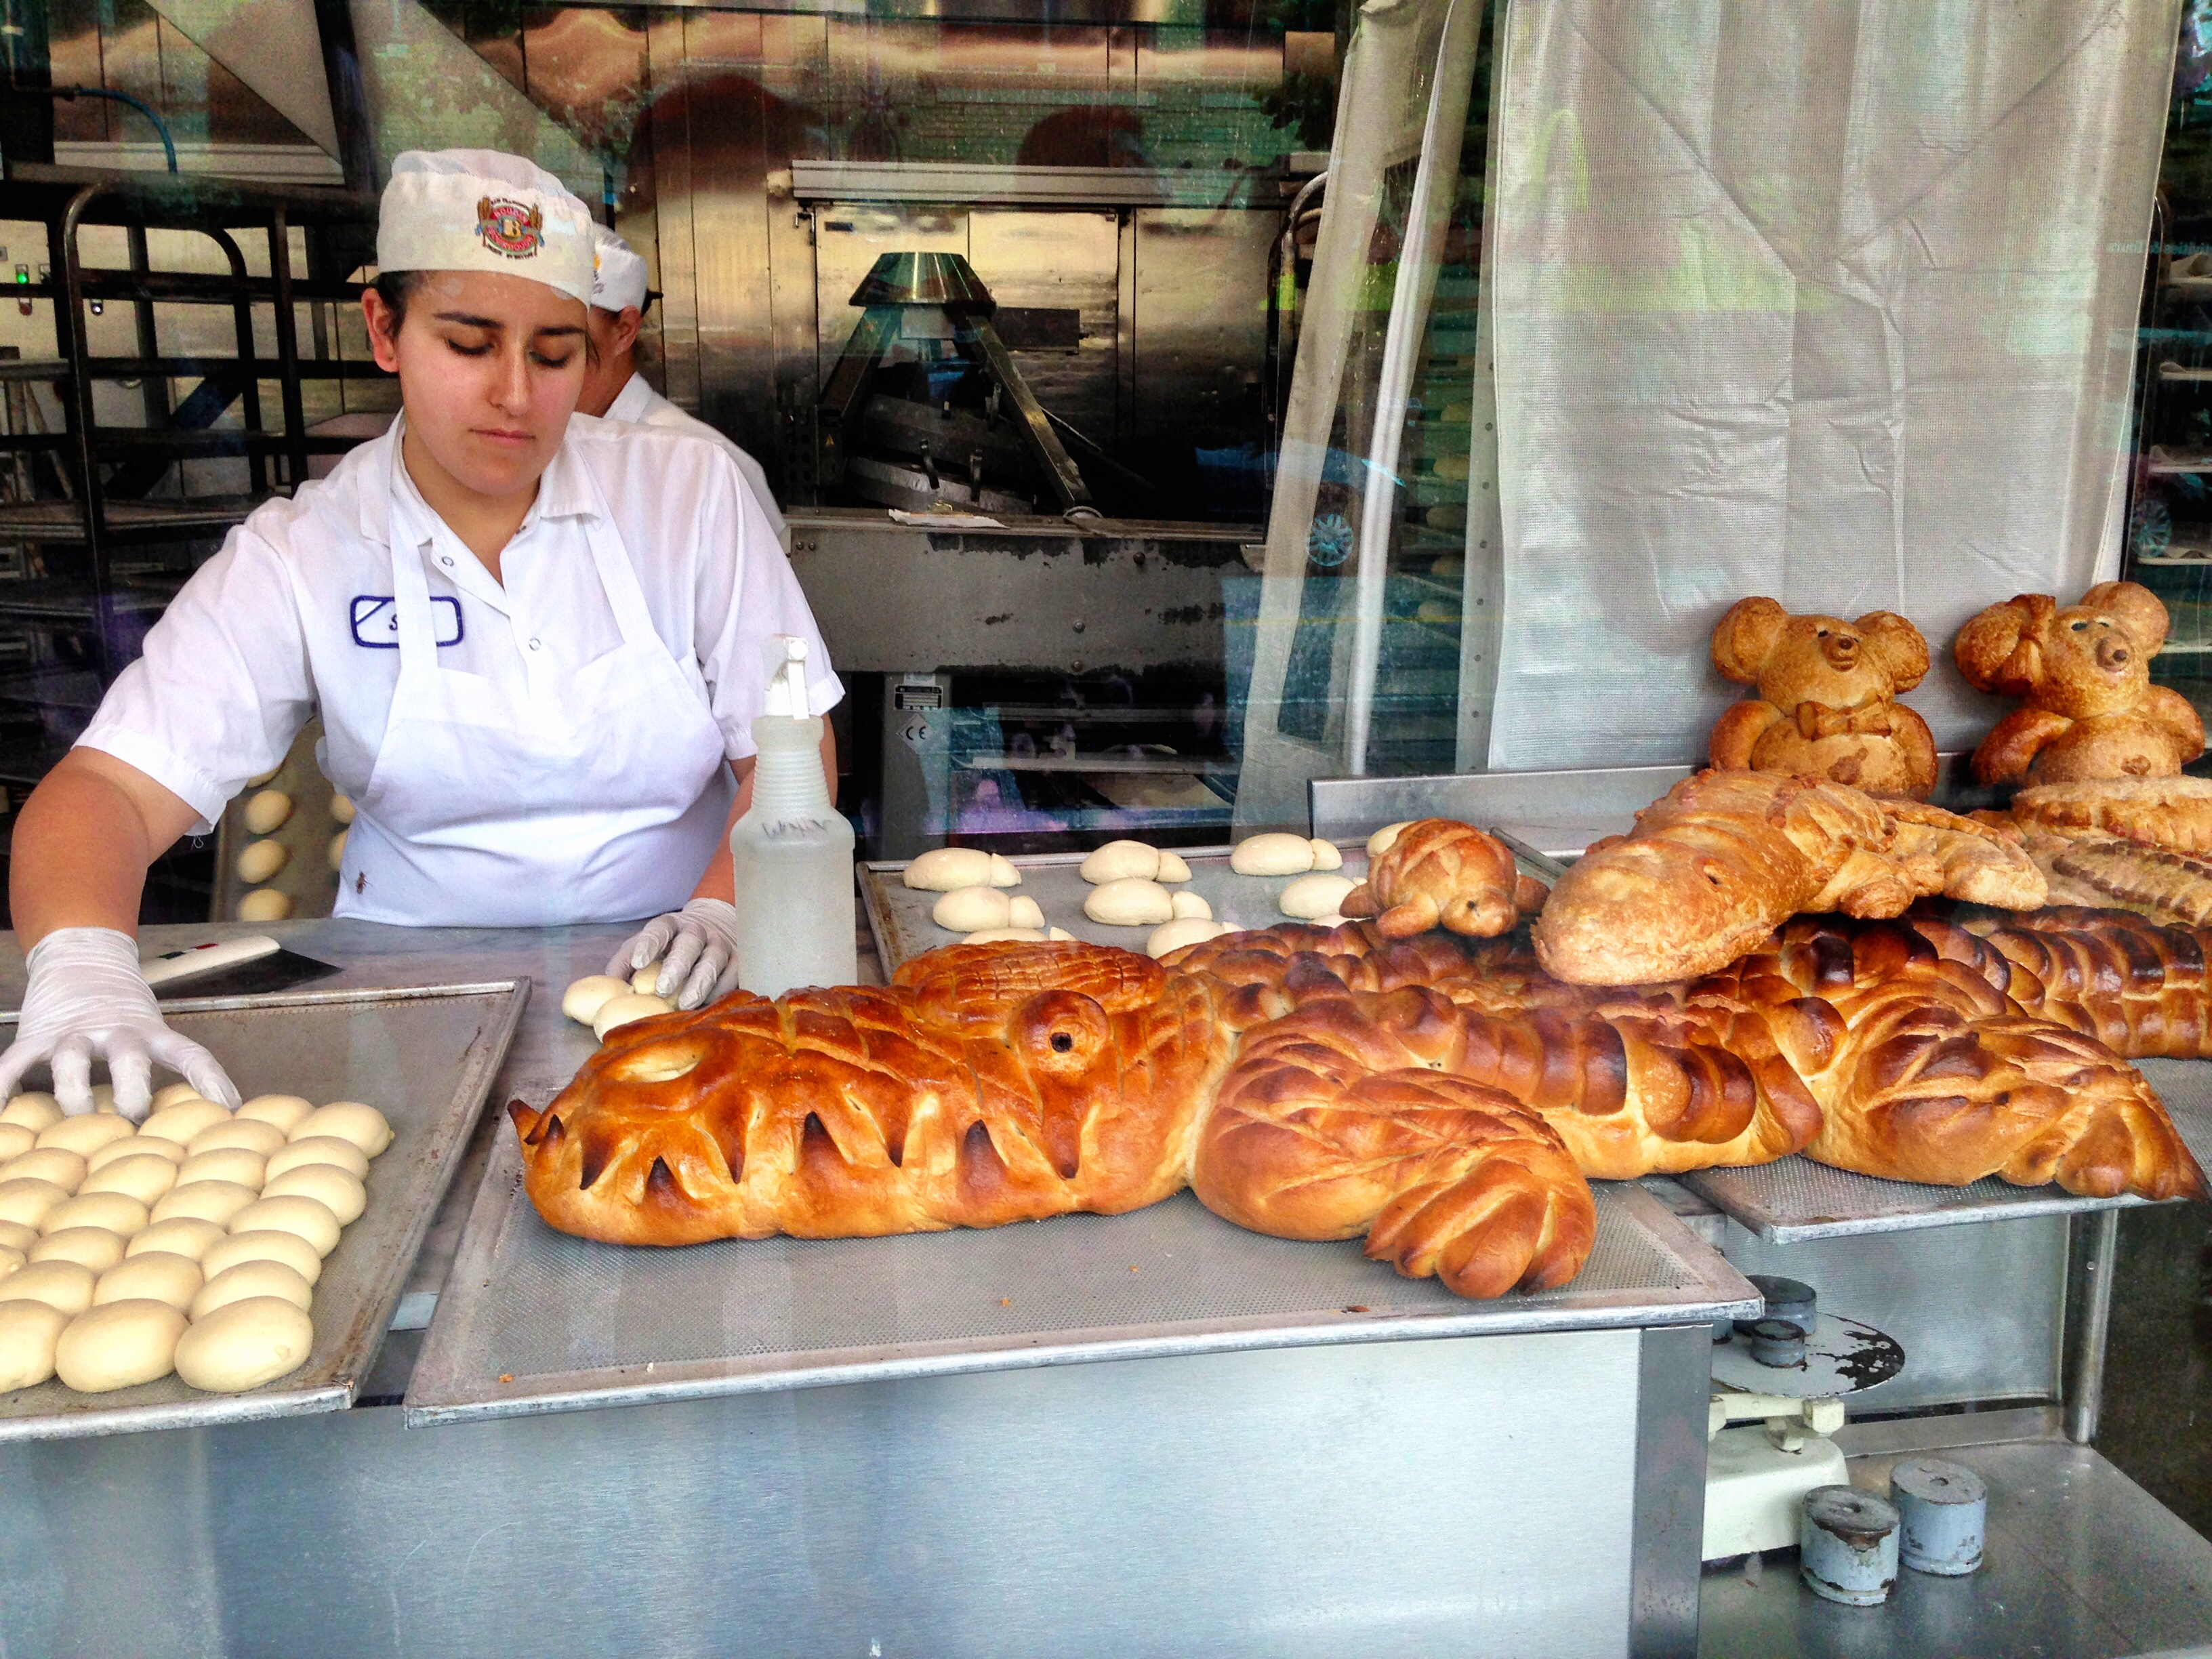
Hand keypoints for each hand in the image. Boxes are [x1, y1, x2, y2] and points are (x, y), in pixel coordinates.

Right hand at [0, 927, 240, 1118]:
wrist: (80, 955)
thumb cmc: (123, 1012)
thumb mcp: (151, 1031)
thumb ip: (167, 1068)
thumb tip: (209, 1116)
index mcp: (152, 1033)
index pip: (190, 1054)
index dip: (211, 1080)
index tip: (230, 1109)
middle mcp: (116, 1031)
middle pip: (129, 1059)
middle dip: (134, 1091)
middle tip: (136, 1120)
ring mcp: (74, 1032)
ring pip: (72, 1060)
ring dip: (74, 1094)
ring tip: (75, 1124)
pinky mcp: (36, 1035)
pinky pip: (15, 1063)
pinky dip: (4, 1087)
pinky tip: (1, 1113)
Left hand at [604, 899, 742, 1010]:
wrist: (715, 923)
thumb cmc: (670, 945)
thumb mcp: (645, 945)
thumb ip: (624, 963)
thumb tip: (611, 989)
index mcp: (670, 924)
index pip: (659, 929)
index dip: (648, 945)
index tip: (638, 963)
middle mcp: (697, 930)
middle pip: (689, 945)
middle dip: (676, 967)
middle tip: (663, 989)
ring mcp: (720, 943)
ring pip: (713, 960)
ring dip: (700, 982)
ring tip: (686, 1004)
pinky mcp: (737, 958)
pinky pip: (733, 973)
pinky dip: (722, 990)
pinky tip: (709, 1005)